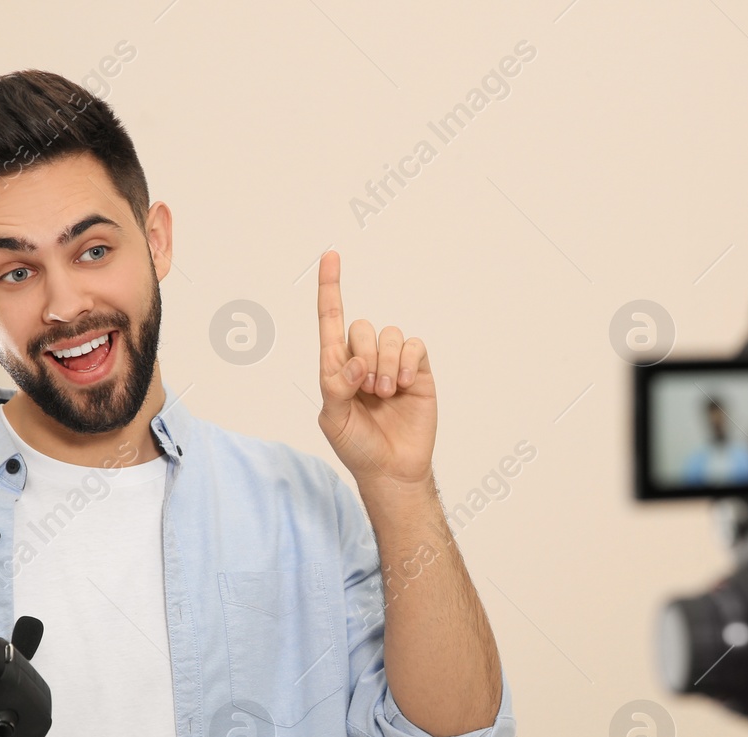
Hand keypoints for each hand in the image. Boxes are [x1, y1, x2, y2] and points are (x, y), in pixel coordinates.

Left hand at [316, 250, 437, 489]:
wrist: (392, 469)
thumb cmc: (357, 446)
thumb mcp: (333, 419)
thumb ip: (336, 386)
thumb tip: (355, 363)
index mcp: (336, 366)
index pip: (331, 319)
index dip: (330, 288)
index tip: (330, 256)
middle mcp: (364, 359)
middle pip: (361, 327)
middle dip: (363, 356)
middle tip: (367, 391)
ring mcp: (392, 363)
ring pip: (388, 334)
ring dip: (384, 364)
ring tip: (384, 394)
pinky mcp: (417, 370)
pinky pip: (413, 345)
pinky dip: (405, 362)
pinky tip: (403, 385)